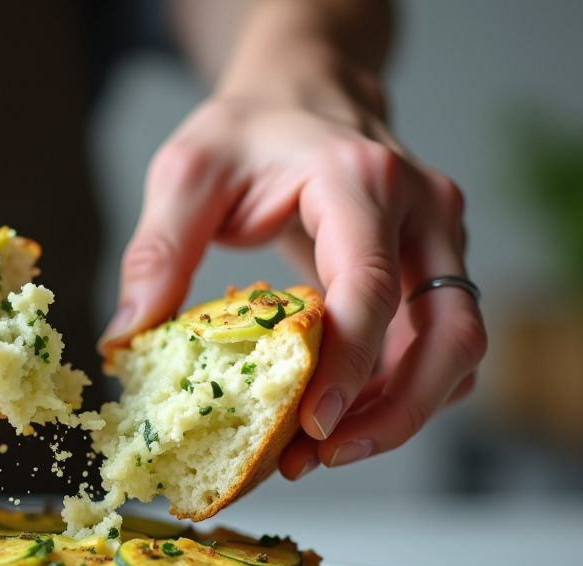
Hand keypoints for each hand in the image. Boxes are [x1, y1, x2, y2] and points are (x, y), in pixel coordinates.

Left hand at [101, 37, 485, 476]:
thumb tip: (127, 336)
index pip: (372, 288)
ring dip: (399, 415)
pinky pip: (437, 350)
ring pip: (455, 352)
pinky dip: (398, 395)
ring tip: (319, 453)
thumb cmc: (252, 128)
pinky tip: (339, 418)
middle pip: (449, 335)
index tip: (311, 427)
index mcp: (363, 181)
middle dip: (394, 414)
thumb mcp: (189, 170)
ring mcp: (440, 243)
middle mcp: (424, 212)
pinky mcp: (434, 271)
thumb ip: (159, 248)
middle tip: (321, 457)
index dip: (348, 368)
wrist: (306, 92)